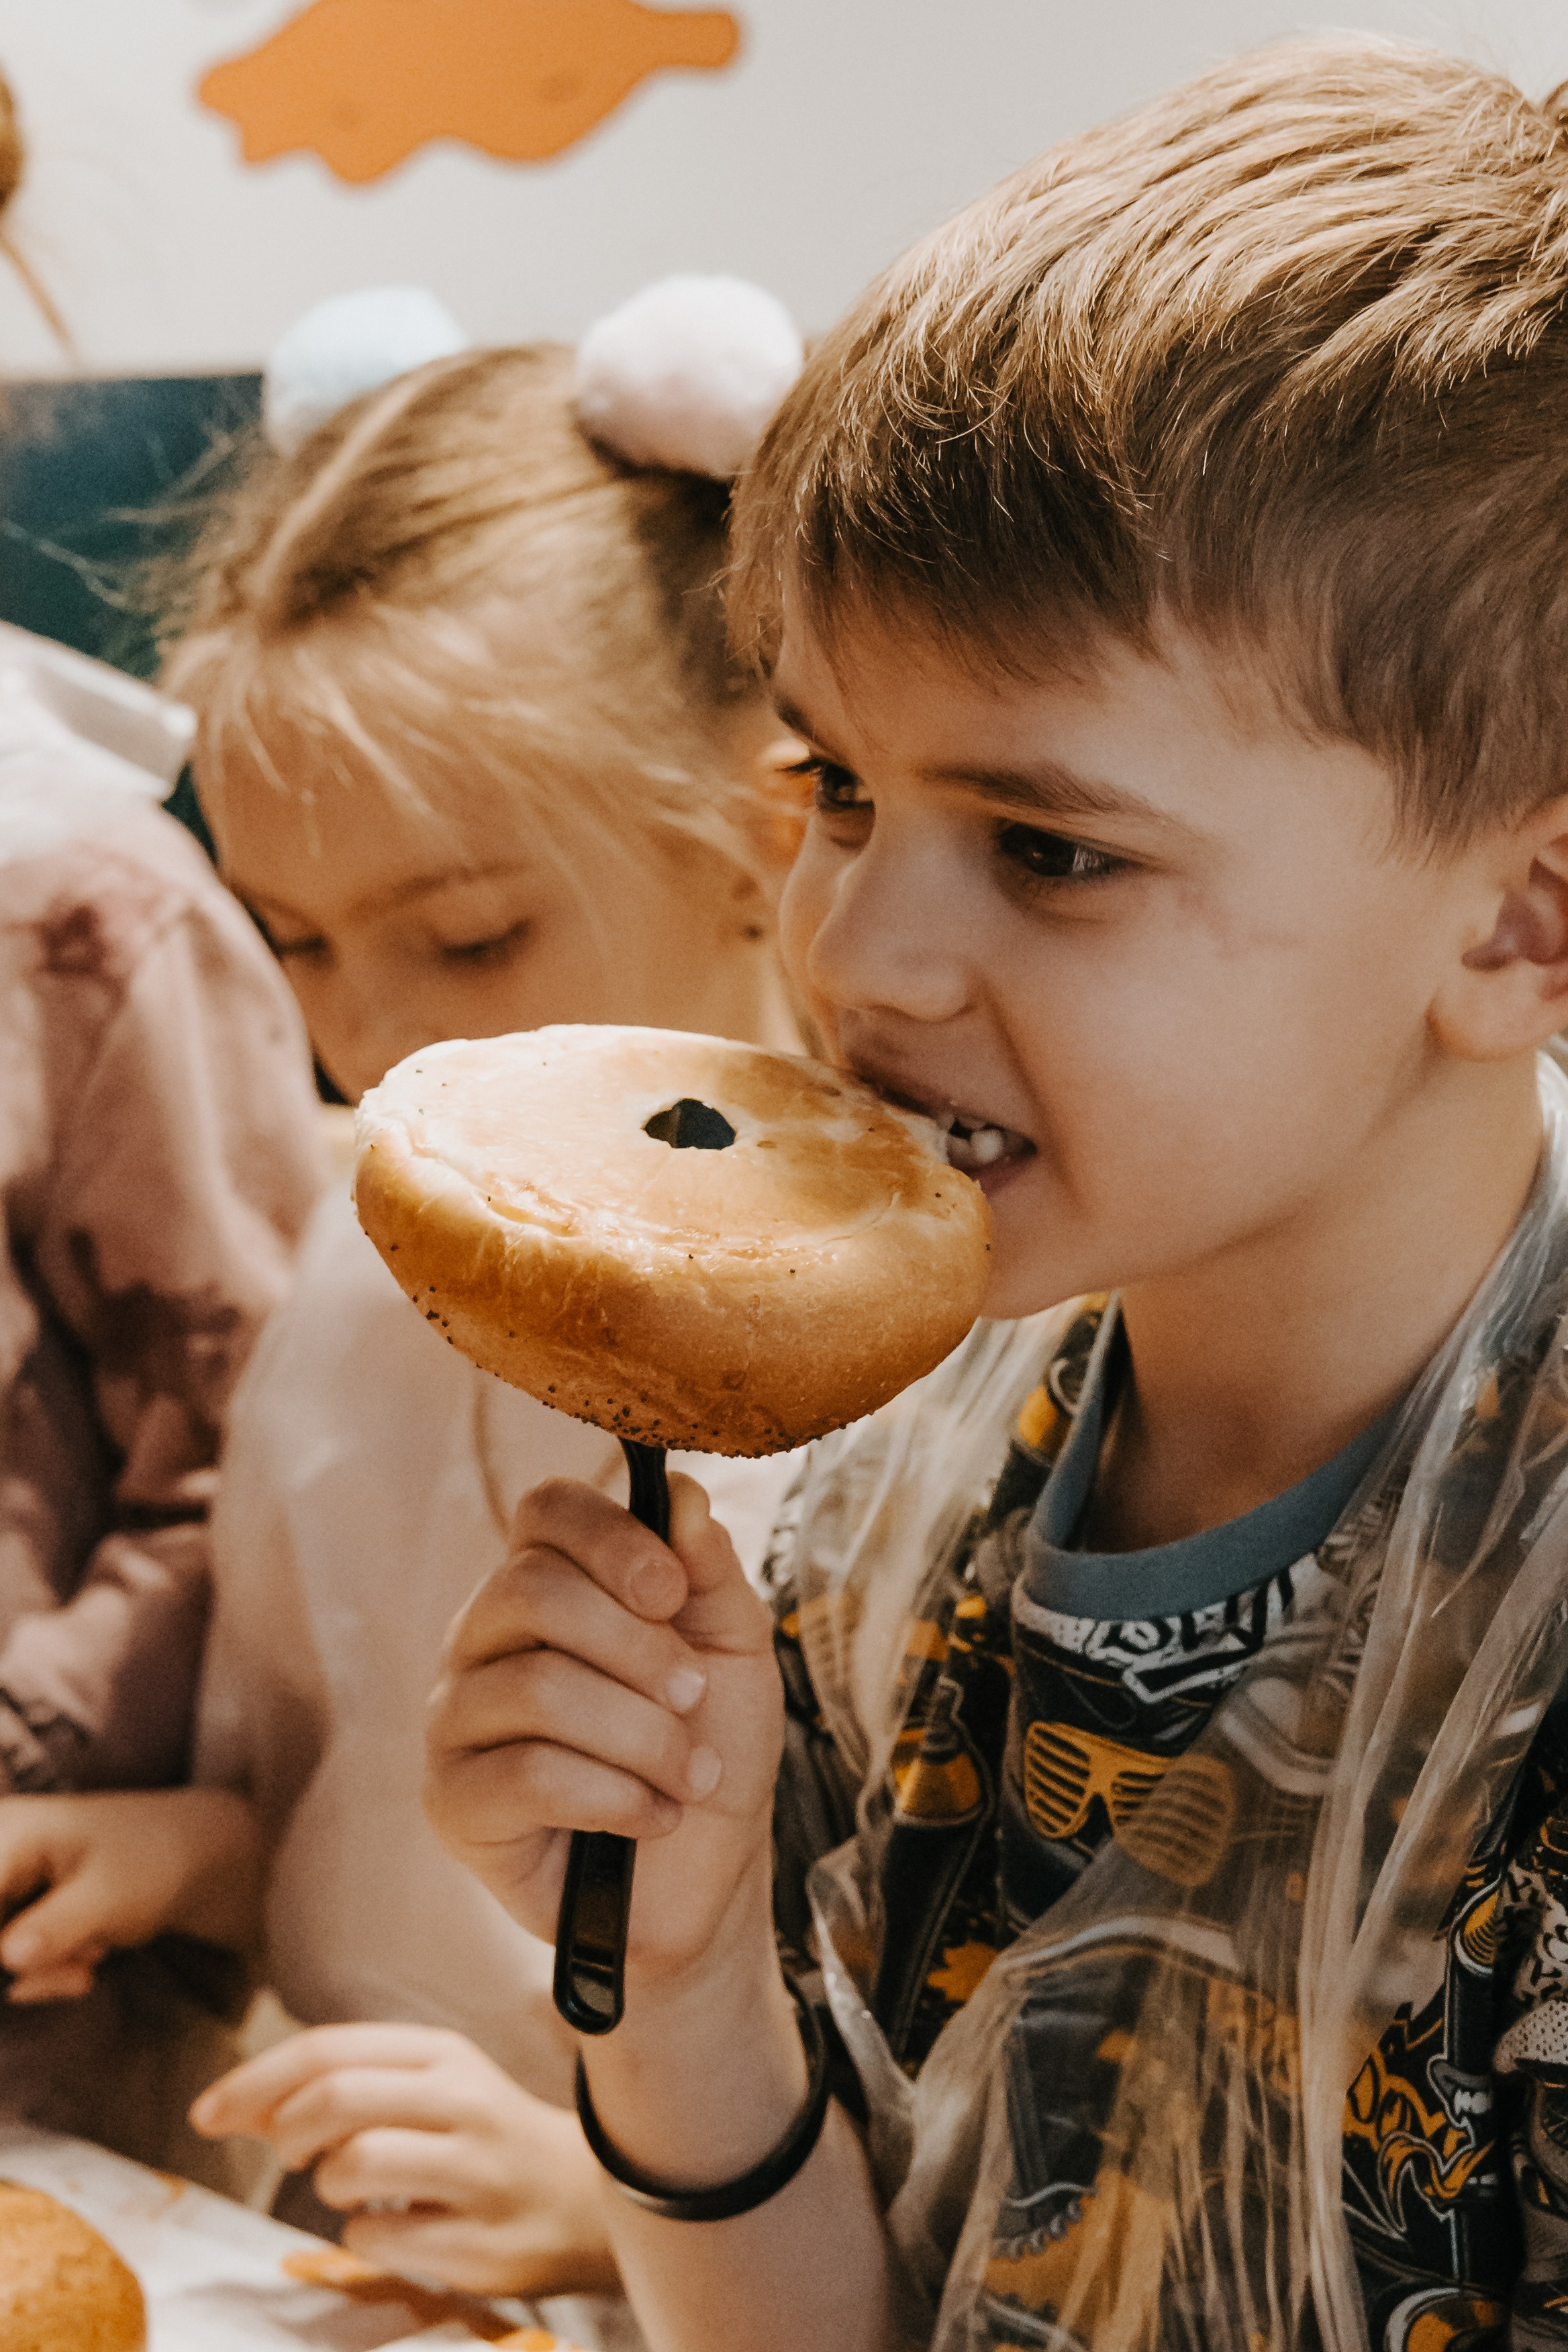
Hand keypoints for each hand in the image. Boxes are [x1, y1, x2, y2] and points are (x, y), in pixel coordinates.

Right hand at [0, 1787, 261, 2002]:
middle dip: (26, 1965)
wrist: (190, 1857)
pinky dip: (44, 1968)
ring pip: (0, 1953)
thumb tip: (8, 1959)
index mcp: (7, 1834)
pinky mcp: (14, 1907)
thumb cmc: (153, 1860)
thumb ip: (57, 1927)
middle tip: (80, 1972)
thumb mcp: (109, 1895)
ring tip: (92, 1950)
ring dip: (41, 1969)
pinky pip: (10, 1955)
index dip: (3, 1949)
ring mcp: (3, 1881)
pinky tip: (86, 1952)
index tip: (25, 1965)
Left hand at [190, 2022, 618, 2298]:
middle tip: (289, 2154)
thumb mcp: (429, 2086)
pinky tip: (396, 2225)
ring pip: (354, 2163)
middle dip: (285, 2129)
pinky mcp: (477, 2242)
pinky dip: (363, 2235)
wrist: (581, 2199)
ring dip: (329, 2183)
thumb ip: (348, 2083)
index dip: (255, 2079)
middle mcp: (463, 2100)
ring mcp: (474, 2172)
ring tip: (354, 2186)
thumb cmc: (481, 2138)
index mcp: (443, 2054)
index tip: (207, 2113)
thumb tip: (242, 2106)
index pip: (330, 2048)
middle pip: (336, 2097)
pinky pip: (377, 2237)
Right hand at [424, 1472, 783, 1990]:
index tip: (672, 1594)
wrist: (706, 1876)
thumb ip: (707, 1570)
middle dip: (637, 1649)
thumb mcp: (732, 1648)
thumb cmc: (712, 1747)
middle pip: (531, 1590)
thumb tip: (681, 1495)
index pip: (544, 1510)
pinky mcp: (451, 1801)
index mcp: (546, 1583)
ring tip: (688, 1774)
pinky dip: (614, 1796)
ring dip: (642, 1736)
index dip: (611, 1538)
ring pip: (537, 1688)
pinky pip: (528, 1774)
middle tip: (692, 1697)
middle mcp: (483, 1638)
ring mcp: (456, 1718)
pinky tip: (648, 1815)